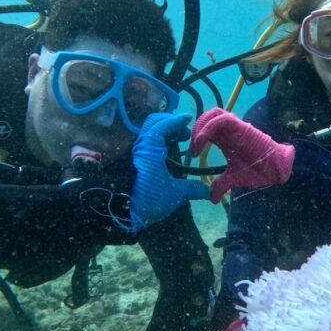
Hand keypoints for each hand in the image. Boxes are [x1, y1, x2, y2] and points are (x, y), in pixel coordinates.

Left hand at [129, 112, 208, 231]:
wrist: (119, 211)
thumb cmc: (147, 200)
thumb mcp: (174, 195)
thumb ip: (193, 190)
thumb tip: (211, 192)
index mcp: (151, 149)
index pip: (164, 124)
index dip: (177, 120)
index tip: (189, 119)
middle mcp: (140, 145)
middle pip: (154, 122)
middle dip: (171, 123)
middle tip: (185, 134)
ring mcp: (134, 152)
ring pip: (148, 131)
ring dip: (163, 131)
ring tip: (177, 142)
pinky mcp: (131, 159)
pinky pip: (144, 141)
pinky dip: (156, 140)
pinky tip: (165, 153)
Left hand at [190, 108, 294, 201]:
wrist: (276, 168)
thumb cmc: (257, 170)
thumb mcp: (234, 178)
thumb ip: (221, 185)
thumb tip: (212, 198)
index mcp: (224, 139)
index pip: (205, 128)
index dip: (195, 137)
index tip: (193, 154)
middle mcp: (228, 130)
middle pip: (207, 117)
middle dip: (196, 128)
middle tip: (194, 147)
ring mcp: (235, 127)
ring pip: (214, 114)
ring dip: (201, 126)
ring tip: (197, 144)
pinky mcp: (242, 127)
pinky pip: (222, 119)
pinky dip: (209, 127)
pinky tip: (202, 141)